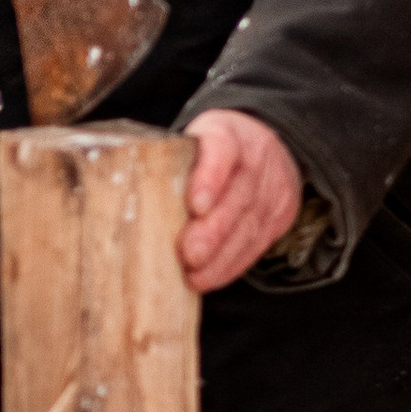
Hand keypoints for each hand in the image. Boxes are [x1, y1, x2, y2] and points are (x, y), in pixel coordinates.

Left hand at [181, 109, 303, 293]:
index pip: (222, 149)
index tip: (196, 205)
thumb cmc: (210, 150)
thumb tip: (130, 200)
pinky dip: (232, 265)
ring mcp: (272, 189)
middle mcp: (256, 159)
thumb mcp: (194, 142)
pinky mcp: (280, 215)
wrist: (264, 145)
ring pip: (249, 226)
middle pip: (237, 197)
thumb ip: (171, 165)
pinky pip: (257, 244)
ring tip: (196, 275)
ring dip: (220, 257)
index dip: (211, 177)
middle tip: (190, 254)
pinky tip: (211, 277)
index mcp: (228, 134)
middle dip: (213, 230)